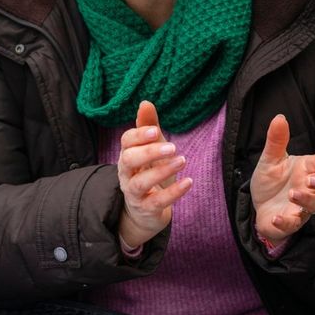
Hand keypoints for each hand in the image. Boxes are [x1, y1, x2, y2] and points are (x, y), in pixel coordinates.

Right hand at [116, 101, 192, 248]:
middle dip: (149, 152)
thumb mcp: (151, 150)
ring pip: (140, 183)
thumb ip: (148, 127)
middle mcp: (126, 174)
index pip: (126, 142)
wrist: (144, 211)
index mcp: (127, 155)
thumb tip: (145, 102)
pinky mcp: (146, 209)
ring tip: (182, 161)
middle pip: (129, 160)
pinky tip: (188, 182)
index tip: (156, 130)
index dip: (139, 135)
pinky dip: (173, 192)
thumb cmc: (148, 173)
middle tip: (172, 147)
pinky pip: (157, 201)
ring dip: (161, 171)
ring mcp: (134, 193)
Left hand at [251, 114, 314, 242]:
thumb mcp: (270, 159)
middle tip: (310, 179)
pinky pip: (293, 224)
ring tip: (292, 194)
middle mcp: (308, 187)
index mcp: (306, 169)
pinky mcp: (291, 222)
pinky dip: (286, 222)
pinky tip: (276, 217)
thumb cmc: (270, 181)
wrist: (259, 206)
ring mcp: (302, 206)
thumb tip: (280, 116)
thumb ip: (276, 140)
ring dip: (307, 200)